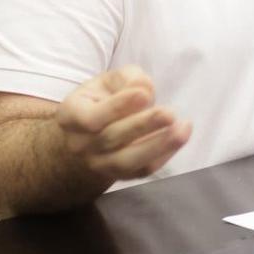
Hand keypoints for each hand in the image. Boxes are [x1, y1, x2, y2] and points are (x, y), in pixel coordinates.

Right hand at [54, 66, 191, 181]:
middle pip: (111, 138)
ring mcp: (98, 163)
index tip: (144, 94)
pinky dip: (164, 155)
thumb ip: (128, 78)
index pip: (90, 117)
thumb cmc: (103, 100)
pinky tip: (180, 136)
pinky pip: (142, 170)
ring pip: (127, 161)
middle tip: (169, 113)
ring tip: (183, 128)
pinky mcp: (120, 175)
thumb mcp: (110, 80)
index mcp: (70, 115)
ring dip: (158, 145)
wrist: (91, 135)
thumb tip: (142, 89)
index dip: (117, 107)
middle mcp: (80, 144)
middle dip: (143, 125)